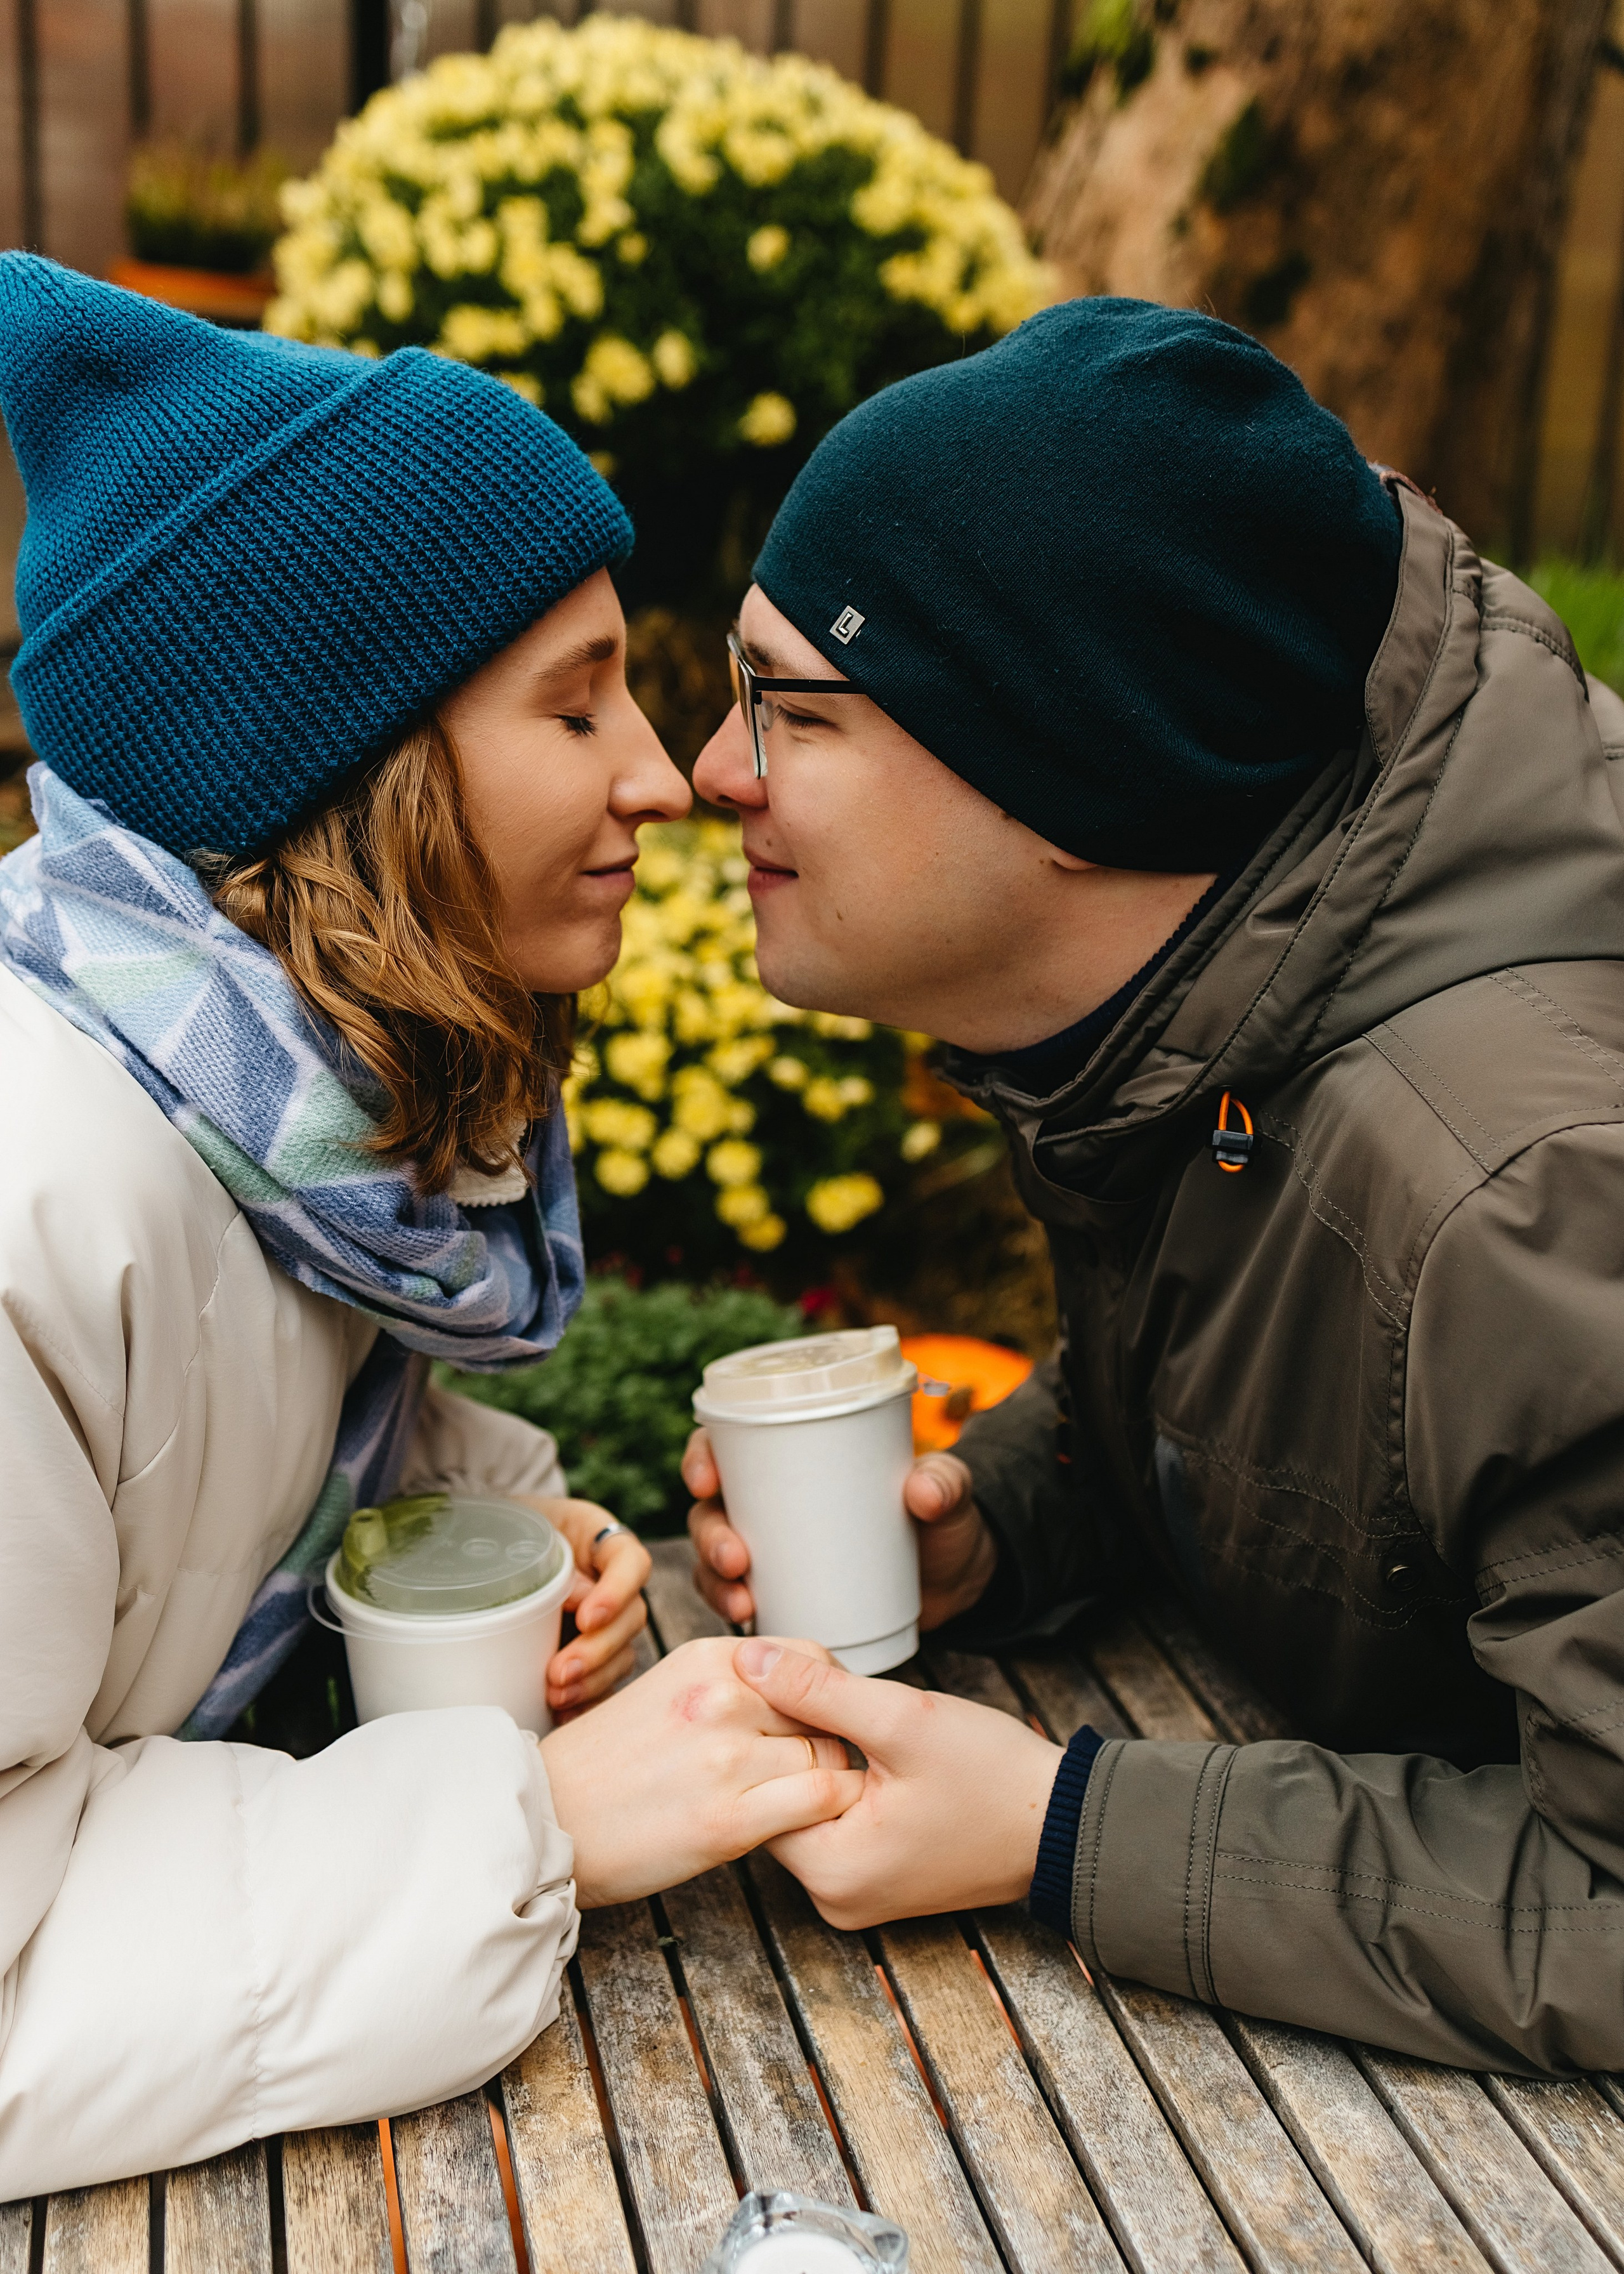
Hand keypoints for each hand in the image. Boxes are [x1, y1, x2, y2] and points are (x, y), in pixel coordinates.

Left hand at [518, 1497, 651, 1714]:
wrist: (491, 1548)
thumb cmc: (507, 1535)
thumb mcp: (521, 1532)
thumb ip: (547, 1558)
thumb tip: (575, 1598)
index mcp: (603, 1545)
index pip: (632, 1563)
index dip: (617, 1592)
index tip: (587, 1618)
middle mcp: (615, 1585)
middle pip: (631, 1618)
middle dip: (597, 1651)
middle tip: (558, 1672)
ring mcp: (608, 1622)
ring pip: (622, 1654)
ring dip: (592, 1681)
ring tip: (555, 1697)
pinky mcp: (593, 1655)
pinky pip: (605, 1683)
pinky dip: (588, 1702)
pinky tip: (564, 1715)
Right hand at [539, 1636, 864, 1905]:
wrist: (547, 1821)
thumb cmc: (606, 1764)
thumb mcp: (668, 1691)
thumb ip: (731, 1683)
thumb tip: (799, 1692)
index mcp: (708, 1659)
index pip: (809, 1660)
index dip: (825, 1696)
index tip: (818, 1725)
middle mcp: (723, 1696)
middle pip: (825, 1712)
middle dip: (828, 1743)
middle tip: (808, 1772)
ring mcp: (728, 1756)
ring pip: (830, 1758)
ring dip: (827, 1783)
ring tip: (799, 1803)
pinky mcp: (730, 1818)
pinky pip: (821, 1800)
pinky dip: (827, 1813)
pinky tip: (803, 1827)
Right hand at [684, 1430, 998, 1631]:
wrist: (959, 1582)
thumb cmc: (944, 1521)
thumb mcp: (948, 1494)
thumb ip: (944, 1484)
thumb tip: (923, 1492)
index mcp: (795, 1460)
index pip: (727, 1446)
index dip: (702, 1457)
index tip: (708, 1480)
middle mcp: (771, 1505)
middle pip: (711, 1510)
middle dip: (709, 1534)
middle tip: (736, 1558)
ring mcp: (774, 1554)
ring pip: (716, 1561)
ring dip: (714, 1580)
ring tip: (742, 1602)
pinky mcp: (785, 1597)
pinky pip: (740, 1602)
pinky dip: (733, 1611)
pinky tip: (747, 1623)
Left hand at [731, 1640, 1062, 1927]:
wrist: (1062, 1821)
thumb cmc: (991, 1775)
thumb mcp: (902, 1718)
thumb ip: (818, 1690)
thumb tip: (750, 1660)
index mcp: (830, 1872)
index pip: (758, 1791)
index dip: (772, 1729)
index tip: (797, 1690)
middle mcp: (834, 1898)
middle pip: (781, 1803)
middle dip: (800, 1747)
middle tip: (833, 1700)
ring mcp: (856, 1895)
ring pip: (810, 1810)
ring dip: (824, 1764)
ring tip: (861, 1725)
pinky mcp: (878, 1882)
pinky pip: (838, 1827)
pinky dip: (847, 1787)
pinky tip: (874, 1754)